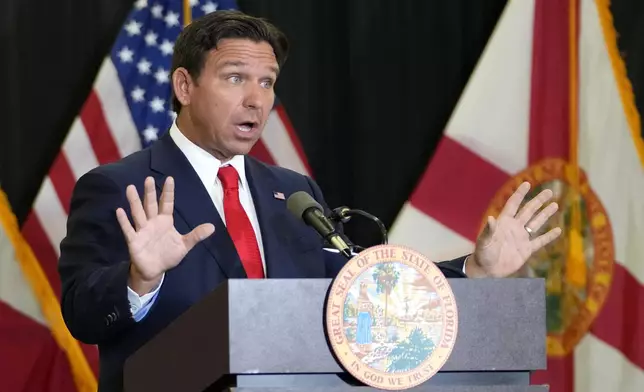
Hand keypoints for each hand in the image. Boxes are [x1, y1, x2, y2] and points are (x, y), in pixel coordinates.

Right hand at [116, 176, 214, 293]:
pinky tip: (119, 211)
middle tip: (148, 178)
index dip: (168, 192)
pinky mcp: (134, 240)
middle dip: (150, 192)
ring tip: (130, 188)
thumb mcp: (184, 245)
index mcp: (165, 221)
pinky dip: (124, 221)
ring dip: (134, 201)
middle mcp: (153, 222)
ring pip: (138, 213)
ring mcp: (142, 230)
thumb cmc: (168, 255)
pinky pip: (128, 229)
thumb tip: (213, 227)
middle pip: (151, 204)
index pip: (167, 203)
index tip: (169, 178)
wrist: (154, 271)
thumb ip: (196, 235)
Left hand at [466, 182, 561, 277]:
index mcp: (503, 222)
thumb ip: (488, 231)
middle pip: (528, 211)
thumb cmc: (483, 254)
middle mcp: (514, 227)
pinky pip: (540, 241)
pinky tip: (558, 230)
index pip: (513, 204)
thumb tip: (491, 218)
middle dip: (538, 201)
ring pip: (536, 223)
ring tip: (555, 205)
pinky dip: (549, 236)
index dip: (520, 194)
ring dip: (545, 214)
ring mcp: (521, 238)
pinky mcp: (526, 250)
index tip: (527, 184)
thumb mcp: (484, 242)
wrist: (487, 270)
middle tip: (549, 191)